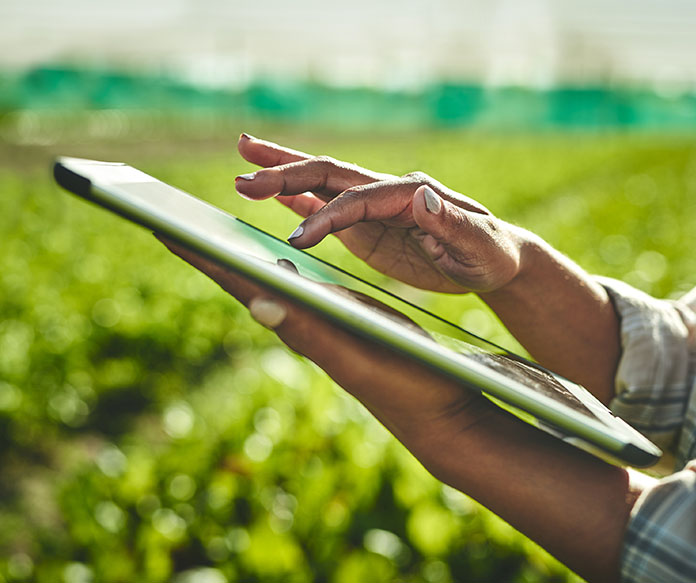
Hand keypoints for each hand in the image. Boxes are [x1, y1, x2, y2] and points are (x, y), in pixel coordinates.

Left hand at [157, 237, 487, 449]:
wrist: (439, 413)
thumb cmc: (407, 382)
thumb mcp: (358, 353)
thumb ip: (312, 330)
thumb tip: (258, 302)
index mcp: (301, 325)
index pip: (240, 284)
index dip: (202, 256)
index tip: (160, 224)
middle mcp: (303, 324)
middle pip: (246, 281)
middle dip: (210, 251)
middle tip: (172, 219)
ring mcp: (322, 324)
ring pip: (269, 284)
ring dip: (238, 257)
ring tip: (210, 232)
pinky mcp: (343, 323)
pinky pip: (301, 288)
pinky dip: (279, 266)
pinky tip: (277, 258)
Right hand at [234, 134, 522, 293]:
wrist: (493, 259)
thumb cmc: (491, 254)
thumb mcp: (480, 244)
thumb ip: (451, 222)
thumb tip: (421, 194)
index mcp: (411, 194)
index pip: (358, 200)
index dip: (326, 216)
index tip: (298, 240)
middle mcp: (388, 192)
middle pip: (330, 175)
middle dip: (286, 172)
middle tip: (243, 172)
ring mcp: (375, 207)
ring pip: (323, 184)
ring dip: (283, 176)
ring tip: (242, 171)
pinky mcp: (370, 225)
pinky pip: (329, 207)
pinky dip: (299, 200)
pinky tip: (273, 195)